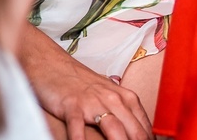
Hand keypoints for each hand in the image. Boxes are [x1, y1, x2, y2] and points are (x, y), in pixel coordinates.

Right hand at [25, 41, 152, 139]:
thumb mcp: (108, 95)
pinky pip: (78, 127)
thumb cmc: (79, 82)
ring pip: (113, 128)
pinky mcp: (71, 105)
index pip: (145, 127)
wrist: (51, 63)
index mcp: (125, 97)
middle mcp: (112, 99)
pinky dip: (80, 139)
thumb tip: (137, 133)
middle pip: (134, 130)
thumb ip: (123, 112)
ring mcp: (92, 102)